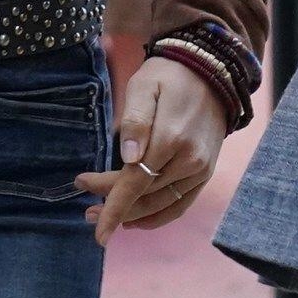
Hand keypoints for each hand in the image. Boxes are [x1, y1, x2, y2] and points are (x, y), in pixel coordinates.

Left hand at [75, 54, 229, 242]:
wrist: (211, 73)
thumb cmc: (169, 77)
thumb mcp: (144, 87)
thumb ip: (135, 121)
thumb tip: (128, 159)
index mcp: (170, 139)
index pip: (135, 182)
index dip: (113, 205)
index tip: (93, 224)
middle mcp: (189, 161)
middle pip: (144, 195)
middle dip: (114, 208)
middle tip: (85, 212)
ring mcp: (200, 170)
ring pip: (162, 204)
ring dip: (133, 217)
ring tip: (105, 218)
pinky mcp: (205, 173)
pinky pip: (181, 204)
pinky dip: (159, 216)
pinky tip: (138, 220)